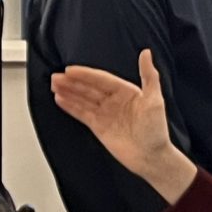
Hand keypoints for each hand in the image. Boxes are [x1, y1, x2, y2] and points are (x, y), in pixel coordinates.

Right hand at [51, 51, 195, 202]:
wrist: (151, 158)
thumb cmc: (156, 130)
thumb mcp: (155, 100)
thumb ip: (149, 76)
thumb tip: (146, 53)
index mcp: (126, 91)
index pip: (101, 80)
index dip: (85, 75)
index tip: (70, 70)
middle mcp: (113, 101)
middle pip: (89, 88)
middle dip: (72, 83)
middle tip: (56, 77)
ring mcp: (105, 114)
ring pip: (83, 100)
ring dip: (68, 92)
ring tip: (54, 85)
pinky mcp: (99, 127)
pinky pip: (82, 114)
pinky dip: (71, 107)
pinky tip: (60, 100)